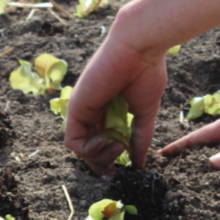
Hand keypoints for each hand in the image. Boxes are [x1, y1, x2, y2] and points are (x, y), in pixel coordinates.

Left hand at [64, 27, 167, 175]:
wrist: (140, 49)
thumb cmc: (146, 73)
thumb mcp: (144, 113)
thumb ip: (140, 138)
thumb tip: (140, 165)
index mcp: (107, 110)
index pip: (101, 143)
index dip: (109, 160)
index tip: (123, 170)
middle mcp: (92, 111)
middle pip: (88, 150)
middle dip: (102, 164)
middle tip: (117, 168)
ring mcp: (82, 110)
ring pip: (80, 149)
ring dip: (98, 158)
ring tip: (117, 147)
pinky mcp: (76, 109)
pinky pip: (72, 142)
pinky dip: (88, 150)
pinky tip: (105, 140)